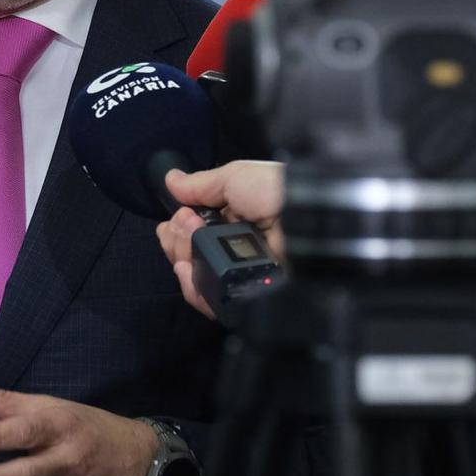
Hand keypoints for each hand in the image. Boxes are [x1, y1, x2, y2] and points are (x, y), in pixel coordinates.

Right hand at [156, 161, 284, 318]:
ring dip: (183, 258)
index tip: (176, 219)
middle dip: (177, 239)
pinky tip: (188, 271)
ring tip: (192, 243)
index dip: (177, 227)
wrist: (304, 219)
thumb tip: (171, 180)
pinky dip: (193, 287)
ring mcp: (238, 272)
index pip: (193, 231)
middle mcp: (233, 247)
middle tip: (187, 226)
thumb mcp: (234, 177)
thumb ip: (201, 184)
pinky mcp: (243, 295)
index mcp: (233, 219)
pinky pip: (210, 299)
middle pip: (188, 254)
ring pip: (195, 276)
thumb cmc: (272, 189)